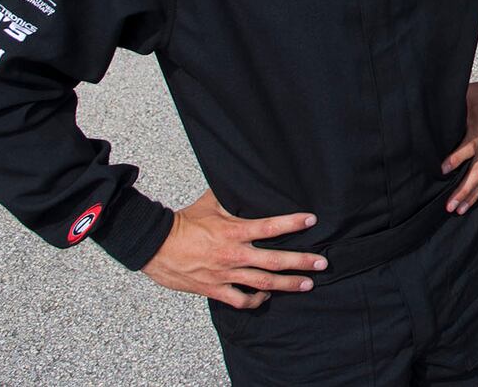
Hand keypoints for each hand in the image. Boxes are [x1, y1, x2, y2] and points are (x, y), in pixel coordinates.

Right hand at [141, 189, 325, 308]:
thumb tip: (247, 178)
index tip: (312, 220)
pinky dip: (256, 300)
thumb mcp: (210, 202)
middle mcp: (233, 255)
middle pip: (274, 261)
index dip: (292, 223)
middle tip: (323, 263)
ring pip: (263, 283)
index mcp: (233, 231)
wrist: (154, 246)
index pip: (269, 227)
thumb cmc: (183, 222)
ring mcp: (224, 274)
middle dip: (301, 262)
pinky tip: (266, 296)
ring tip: (308, 284)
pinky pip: (240, 300)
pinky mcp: (214, 289)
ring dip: (288, 284)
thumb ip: (232, 195)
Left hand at [443, 80, 477, 213]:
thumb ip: (454, 107)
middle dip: (463, 191)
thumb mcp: (468, 96)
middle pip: (477, 173)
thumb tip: (433, 109)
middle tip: (450, 206)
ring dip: (475, 196)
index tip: (441, 171)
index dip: (454, 161)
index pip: (466, 150)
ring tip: (462, 210)